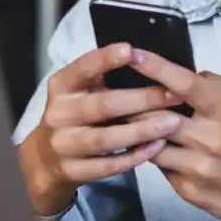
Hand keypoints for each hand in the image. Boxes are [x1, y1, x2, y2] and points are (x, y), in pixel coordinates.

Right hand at [17, 42, 185, 214]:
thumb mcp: (80, 89)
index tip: (130, 50)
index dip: (105, 60)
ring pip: (105, 139)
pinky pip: (108, 165)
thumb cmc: (76, 113)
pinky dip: (135, 156)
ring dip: (142, 130)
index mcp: (61, 87)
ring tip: (172, 122)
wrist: (46, 158)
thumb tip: (146, 59)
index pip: (81, 69)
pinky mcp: (72, 171)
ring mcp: (63, 145)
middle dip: (142, 99)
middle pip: (103, 106)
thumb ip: (103, 75)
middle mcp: (58, 114)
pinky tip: (157, 146)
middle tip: (174, 94)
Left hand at [129, 50, 220, 220]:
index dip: (156, 68)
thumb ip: (217, 84)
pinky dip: (157, 157)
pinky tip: (163, 151)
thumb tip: (185, 76)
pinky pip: (160, 169)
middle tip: (119, 96)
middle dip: (134, 104)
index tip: (133, 55)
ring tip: (134, 125)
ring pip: (150, 144)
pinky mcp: (188, 190)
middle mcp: (209, 138)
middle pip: (155, 115)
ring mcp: (197, 167)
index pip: (183, 84)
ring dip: (140, 133)